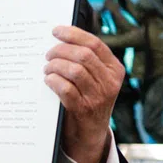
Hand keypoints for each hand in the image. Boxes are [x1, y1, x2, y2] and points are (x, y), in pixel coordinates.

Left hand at [44, 25, 124, 162]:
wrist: (90, 132)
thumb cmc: (87, 97)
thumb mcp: (95, 78)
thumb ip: (86, 60)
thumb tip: (61, 38)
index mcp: (114, 69)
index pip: (94, 44)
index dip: (73, 34)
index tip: (56, 31)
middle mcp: (110, 82)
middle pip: (82, 55)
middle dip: (60, 51)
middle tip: (48, 54)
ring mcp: (98, 97)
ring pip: (74, 70)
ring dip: (54, 66)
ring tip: (47, 69)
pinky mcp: (84, 109)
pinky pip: (65, 88)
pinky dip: (53, 81)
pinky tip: (48, 80)